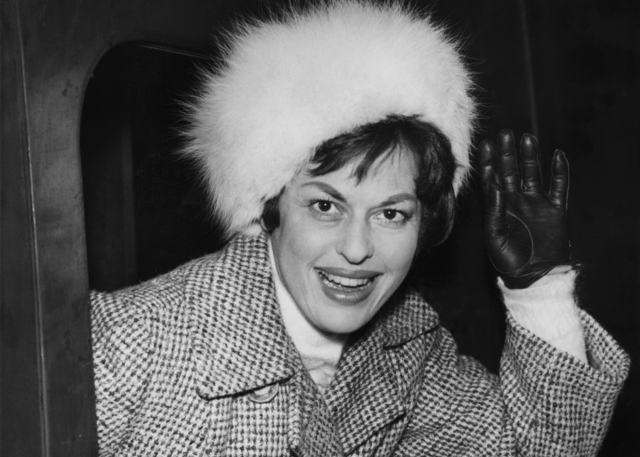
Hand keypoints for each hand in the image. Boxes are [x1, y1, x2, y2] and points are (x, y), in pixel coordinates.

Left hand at [480, 130, 570, 288]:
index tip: (483, 144)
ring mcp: (536, 205)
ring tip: (527, 138)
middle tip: (504, 133)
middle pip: (511, 172)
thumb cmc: (508, 262)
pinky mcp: (556, 211)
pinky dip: (559, 172)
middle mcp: (516, 202)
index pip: (491, 180)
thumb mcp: (494, 237)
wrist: (534, 279)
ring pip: (533, 175)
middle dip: (507, 153)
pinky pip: (559, 188)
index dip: (487, 163)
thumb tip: (493, 187)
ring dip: (530, 157)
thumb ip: (493, 212)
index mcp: (498, 208)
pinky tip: (557, 155)